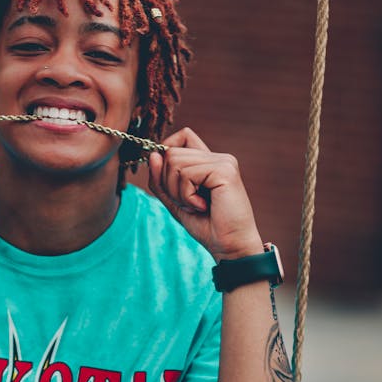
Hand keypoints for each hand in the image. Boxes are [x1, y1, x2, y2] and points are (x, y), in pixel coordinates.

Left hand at [148, 127, 263, 260]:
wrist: (229, 246)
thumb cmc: (206, 226)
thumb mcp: (175, 201)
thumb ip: (161, 180)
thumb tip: (153, 155)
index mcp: (209, 161)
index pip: (183, 136)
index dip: (167, 151)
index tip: (167, 179)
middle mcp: (218, 157)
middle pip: (171, 152)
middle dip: (168, 183)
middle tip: (188, 203)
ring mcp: (223, 161)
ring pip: (174, 162)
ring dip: (177, 192)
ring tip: (196, 206)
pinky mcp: (225, 170)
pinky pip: (186, 174)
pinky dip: (186, 196)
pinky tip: (202, 206)